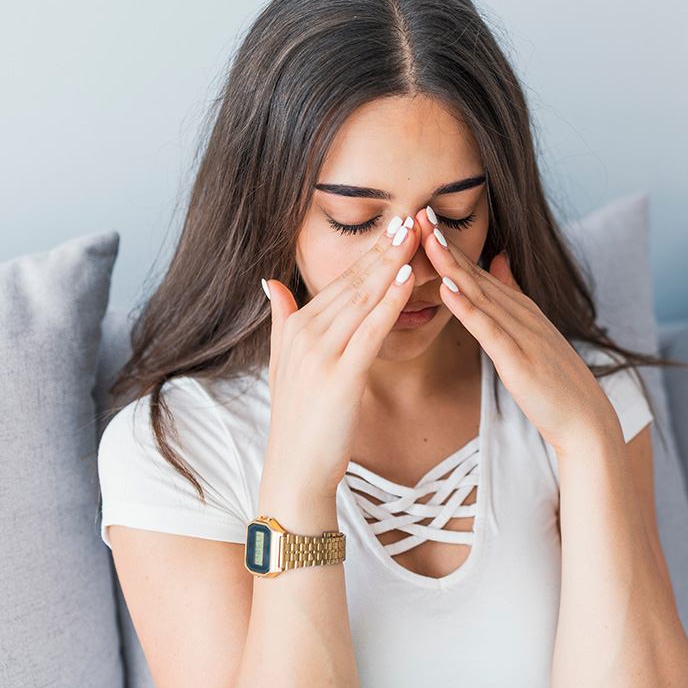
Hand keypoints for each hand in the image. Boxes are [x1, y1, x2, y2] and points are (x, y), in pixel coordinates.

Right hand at [261, 215, 422, 499]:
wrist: (295, 469)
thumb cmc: (298, 420)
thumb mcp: (283, 363)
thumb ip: (281, 318)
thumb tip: (272, 282)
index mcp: (297, 327)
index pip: (340, 282)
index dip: (369, 254)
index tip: (394, 227)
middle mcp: (306, 334)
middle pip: (352, 282)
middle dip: (384, 249)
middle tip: (411, 218)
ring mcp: (321, 354)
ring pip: (362, 299)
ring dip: (391, 266)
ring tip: (415, 237)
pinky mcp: (340, 376)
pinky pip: (370, 331)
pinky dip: (389, 303)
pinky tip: (407, 280)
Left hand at [413, 208, 619, 454]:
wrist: (585, 418)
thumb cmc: (552, 378)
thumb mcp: (532, 328)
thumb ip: (512, 293)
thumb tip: (500, 258)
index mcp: (517, 306)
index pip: (476, 270)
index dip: (448, 244)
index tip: (423, 217)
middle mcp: (519, 312)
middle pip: (474, 273)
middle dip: (444, 243)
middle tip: (418, 212)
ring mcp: (521, 334)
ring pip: (478, 294)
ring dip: (451, 265)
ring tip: (426, 238)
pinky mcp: (519, 360)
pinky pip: (488, 330)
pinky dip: (467, 308)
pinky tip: (447, 289)